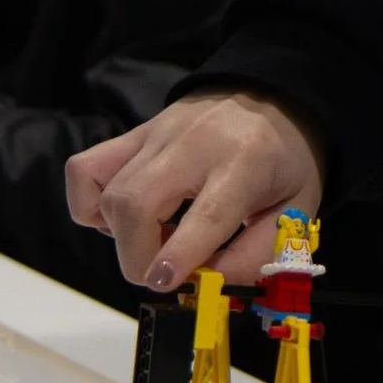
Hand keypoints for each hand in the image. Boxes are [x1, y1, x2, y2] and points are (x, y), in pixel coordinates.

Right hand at [67, 91, 324, 289]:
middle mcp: (192, 145)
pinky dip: (90, 205)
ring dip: (122, 237)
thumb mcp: (297, 209)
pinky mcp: (130, 135)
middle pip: (135, 203)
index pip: (204, 213)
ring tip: (156, 242)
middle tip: (163, 273)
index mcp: (245, 163)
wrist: (270, 96)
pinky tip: (124, 217)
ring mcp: (154, 136)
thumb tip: (212, 285)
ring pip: (107, 193)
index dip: (178, 253)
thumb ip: (259, 253)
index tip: (161, 282)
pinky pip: (85, 171)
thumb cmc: (286, 161)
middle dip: (136, 256)